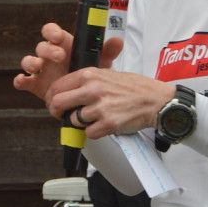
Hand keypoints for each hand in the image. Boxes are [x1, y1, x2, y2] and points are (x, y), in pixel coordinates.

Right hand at [13, 25, 123, 101]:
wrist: (84, 95)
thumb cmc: (89, 72)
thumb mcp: (100, 61)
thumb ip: (107, 51)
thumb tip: (118, 41)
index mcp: (62, 45)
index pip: (51, 31)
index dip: (51, 32)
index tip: (58, 37)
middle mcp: (49, 55)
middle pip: (41, 46)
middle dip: (48, 50)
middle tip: (60, 57)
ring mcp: (41, 70)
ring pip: (28, 60)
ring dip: (31, 62)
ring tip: (39, 67)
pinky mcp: (35, 84)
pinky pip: (22, 80)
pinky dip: (20, 80)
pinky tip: (22, 81)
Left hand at [46, 68, 175, 139]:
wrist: (155, 100)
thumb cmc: (133, 87)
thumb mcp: (108, 73)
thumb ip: (87, 81)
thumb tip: (67, 90)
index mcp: (89, 75)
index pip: (58, 86)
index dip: (52, 97)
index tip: (53, 103)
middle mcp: (92, 90)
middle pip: (58, 103)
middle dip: (57, 112)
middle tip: (61, 115)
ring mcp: (99, 107)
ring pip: (74, 120)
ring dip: (81, 122)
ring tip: (94, 118)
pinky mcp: (108, 124)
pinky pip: (89, 133)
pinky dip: (94, 132)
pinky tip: (103, 125)